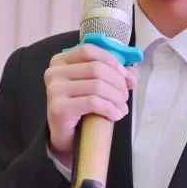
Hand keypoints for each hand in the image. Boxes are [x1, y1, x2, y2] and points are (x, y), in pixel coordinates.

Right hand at [44, 44, 136, 168]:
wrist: (66, 136)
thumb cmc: (82, 107)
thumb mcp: (96, 85)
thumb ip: (113, 74)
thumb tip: (132, 76)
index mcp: (61, 60)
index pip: (89, 50)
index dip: (111, 61)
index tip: (125, 77)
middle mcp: (54, 72)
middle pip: (96, 68)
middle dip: (117, 83)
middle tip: (125, 97)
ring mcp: (55, 90)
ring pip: (97, 85)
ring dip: (116, 98)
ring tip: (122, 108)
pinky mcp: (59, 107)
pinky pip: (92, 102)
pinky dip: (110, 108)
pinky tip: (116, 115)